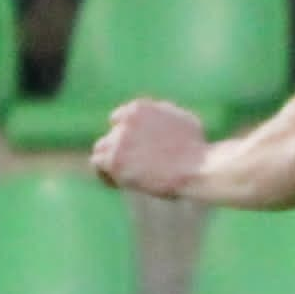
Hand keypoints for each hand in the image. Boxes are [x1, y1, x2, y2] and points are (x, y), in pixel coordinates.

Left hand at [92, 94, 211, 194]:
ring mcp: (119, 138)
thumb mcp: (182, 121)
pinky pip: (97, 164)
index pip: (120, 119)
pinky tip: (119, 185)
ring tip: (126, 178)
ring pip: (100, 149)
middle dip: (120, 150)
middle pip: (112, 135)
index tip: (137, 152)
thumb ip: (162, 117)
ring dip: (110, 163)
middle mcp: (126, 120)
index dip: (127, 137)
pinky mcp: (115, 159)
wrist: (197, 168)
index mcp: (140, 108)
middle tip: (133, 168)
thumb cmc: (197, 150)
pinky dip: (105, 175)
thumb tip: (156, 120)